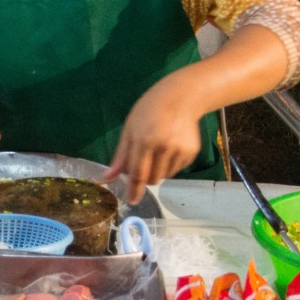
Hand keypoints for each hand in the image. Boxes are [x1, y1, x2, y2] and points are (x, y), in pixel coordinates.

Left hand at [105, 78, 203, 202]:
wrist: (181, 97)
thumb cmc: (149, 111)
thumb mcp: (129, 129)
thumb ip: (121, 156)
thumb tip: (108, 178)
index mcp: (144, 141)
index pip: (138, 174)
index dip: (134, 190)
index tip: (132, 201)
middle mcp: (163, 148)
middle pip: (152, 179)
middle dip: (146, 178)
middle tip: (145, 163)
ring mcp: (179, 150)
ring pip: (165, 175)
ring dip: (158, 171)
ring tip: (159, 150)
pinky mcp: (191, 152)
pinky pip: (177, 169)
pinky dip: (170, 164)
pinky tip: (170, 147)